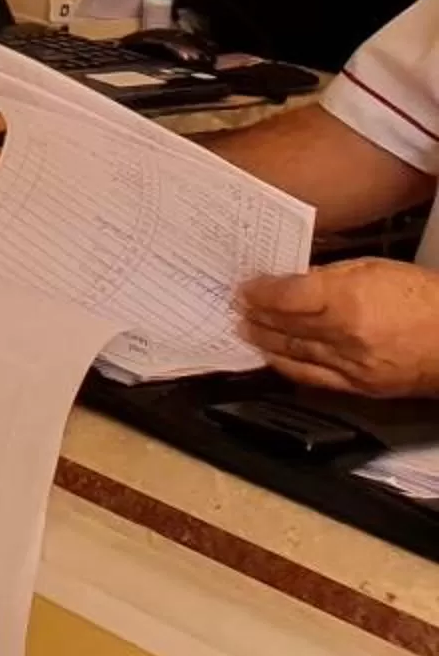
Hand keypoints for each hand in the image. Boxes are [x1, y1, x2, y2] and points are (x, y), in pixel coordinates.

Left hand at [238, 259, 438, 397]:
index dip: (260, 291)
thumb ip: (329, 275)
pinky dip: (286, 365)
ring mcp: (351, 364)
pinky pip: (311, 377)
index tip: (245, 286)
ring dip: (264, 339)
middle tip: (235, 306)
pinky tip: (271, 356)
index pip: (286, 296)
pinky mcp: (358, 386)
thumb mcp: (376, 269)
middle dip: (256, 314)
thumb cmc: (425, 298)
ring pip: (293, 351)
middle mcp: (344, 334)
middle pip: (285, 324)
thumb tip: (295, 279)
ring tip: (245, 328)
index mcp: (348, 299)